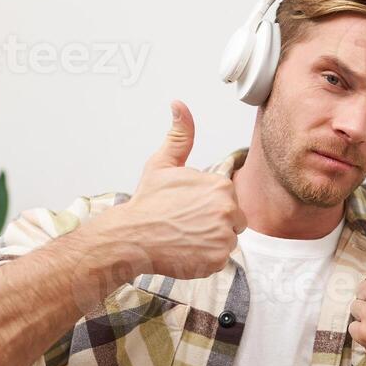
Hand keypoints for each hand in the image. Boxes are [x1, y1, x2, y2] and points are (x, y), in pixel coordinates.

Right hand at [98, 101, 247, 280]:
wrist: (131, 237)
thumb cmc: (147, 203)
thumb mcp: (162, 164)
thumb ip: (180, 136)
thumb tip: (179, 105)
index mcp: (221, 187)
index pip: (228, 200)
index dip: (208, 205)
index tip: (188, 208)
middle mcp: (228, 211)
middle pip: (233, 221)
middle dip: (214, 223)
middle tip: (186, 223)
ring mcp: (224, 238)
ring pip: (227, 240)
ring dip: (210, 241)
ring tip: (185, 237)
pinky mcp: (218, 260)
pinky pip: (219, 260)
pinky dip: (205, 259)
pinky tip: (186, 250)